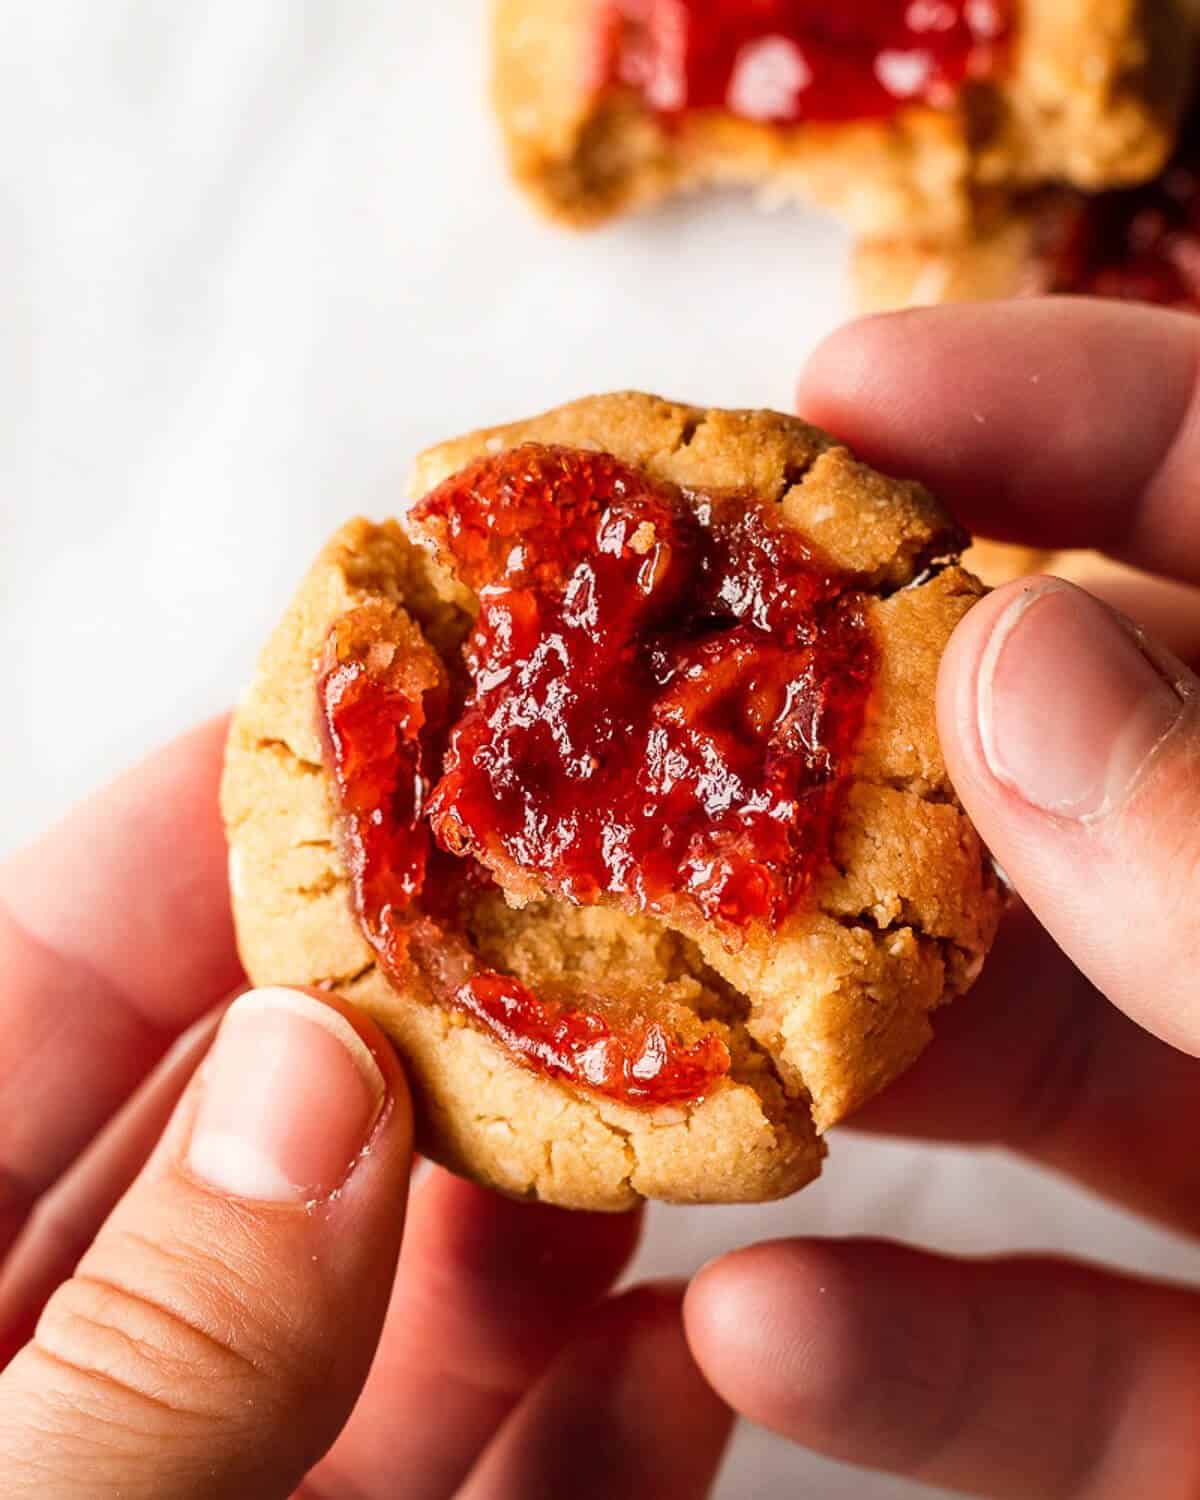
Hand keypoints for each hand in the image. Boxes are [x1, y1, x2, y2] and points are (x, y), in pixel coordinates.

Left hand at [0, 721, 729, 1497]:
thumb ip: (154, 1332)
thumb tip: (318, 1078)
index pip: (39, 993)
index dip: (186, 850)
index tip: (346, 734)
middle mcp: (82, 1384)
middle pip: (259, 1126)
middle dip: (415, 1006)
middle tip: (556, 889)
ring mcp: (230, 1489)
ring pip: (398, 1307)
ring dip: (545, 1203)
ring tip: (666, 1094)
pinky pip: (510, 1491)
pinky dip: (612, 1427)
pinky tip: (696, 1350)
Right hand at [685, 299, 1199, 1498]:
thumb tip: (1014, 659)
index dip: (1061, 418)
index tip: (841, 393)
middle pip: (1088, 786)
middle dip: (865, 752)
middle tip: (665, 712)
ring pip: (1045, 1068)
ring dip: (846, 1059)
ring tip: (650, 1016)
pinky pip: (1079, 1363)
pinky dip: (926, 1356)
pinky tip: (766, 1323)